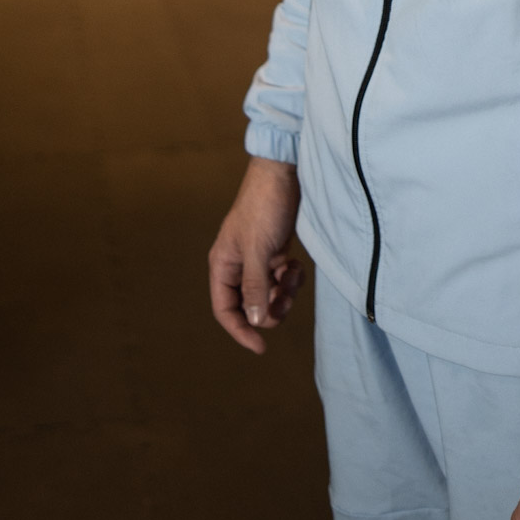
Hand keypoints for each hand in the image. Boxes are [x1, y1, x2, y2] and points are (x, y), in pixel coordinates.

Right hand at [208, 157, 303, 353]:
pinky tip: (297, 264)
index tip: (260, 346)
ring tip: (294, 276)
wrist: (284, 172)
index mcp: (223, 264)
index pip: (225, 310)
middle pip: (248, 305)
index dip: (240, 330)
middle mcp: (237, 264)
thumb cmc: (265, 206)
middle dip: (268, 308)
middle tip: (286, 300)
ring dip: (282, 293)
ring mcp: (257, 258)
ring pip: (267, 294)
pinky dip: (290, 278)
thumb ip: (255, 287)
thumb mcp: (259, 249)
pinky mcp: (274, 251)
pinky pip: (280, 279)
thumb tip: (253, 321)